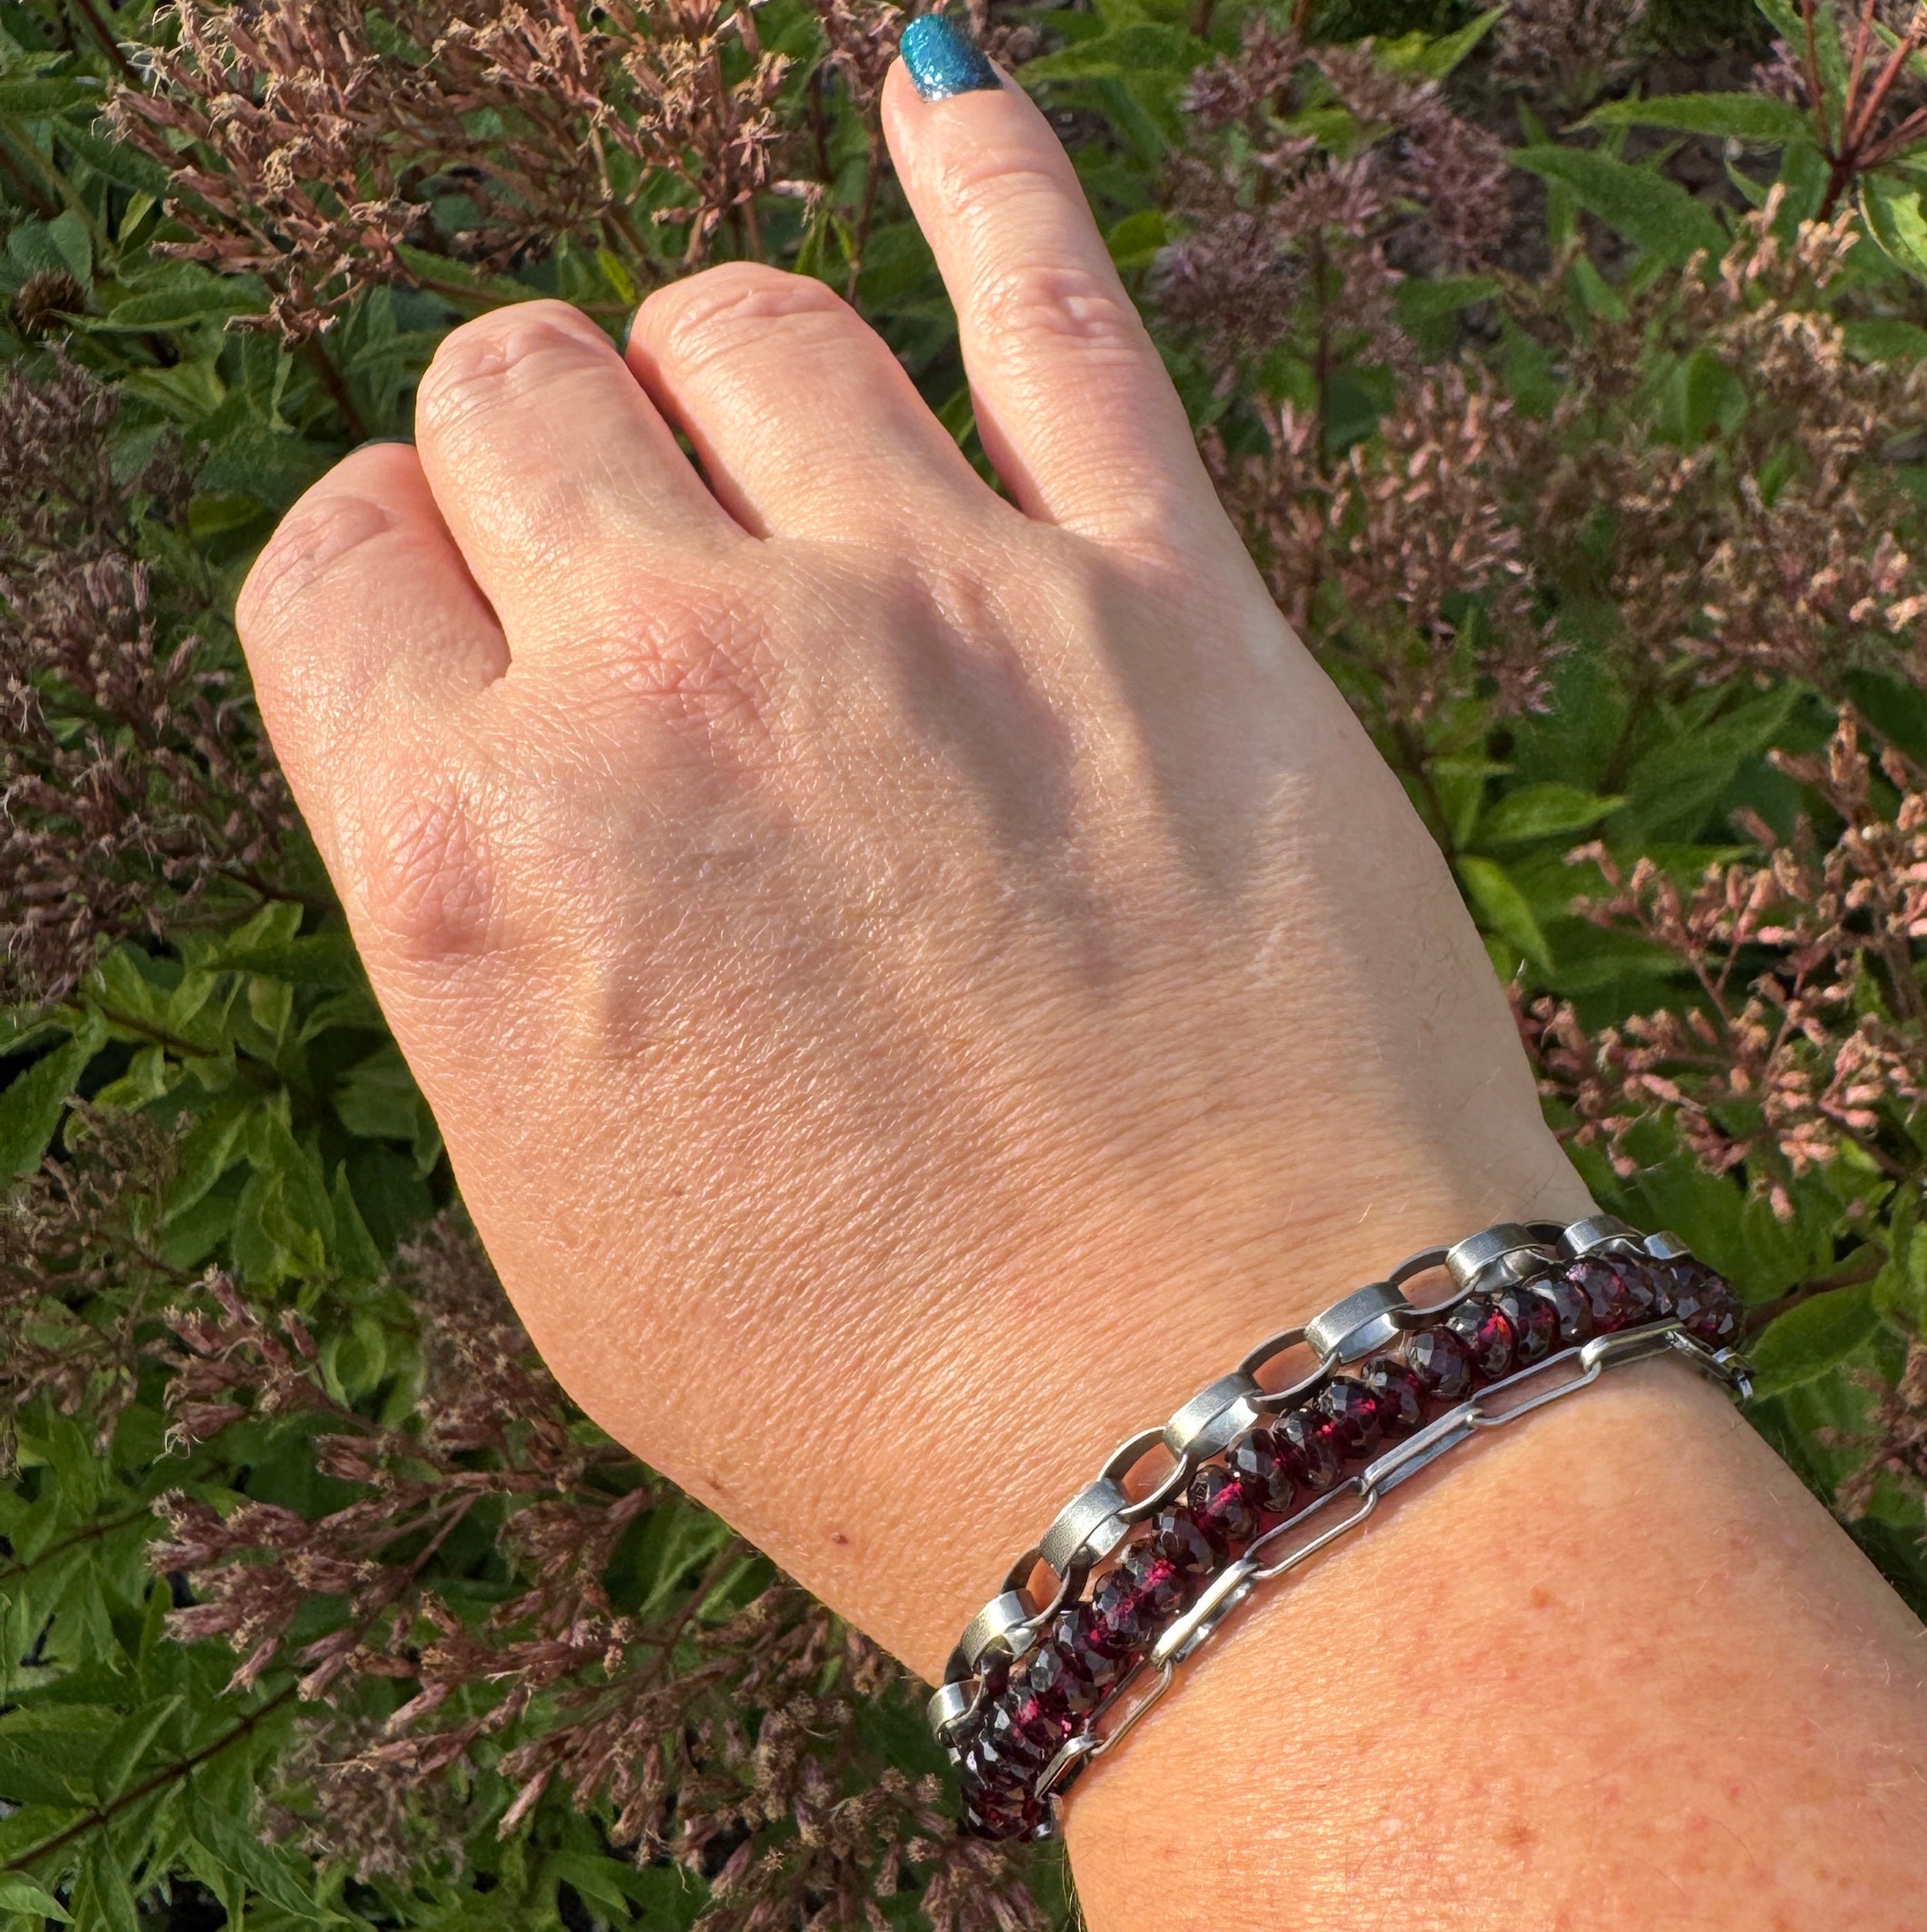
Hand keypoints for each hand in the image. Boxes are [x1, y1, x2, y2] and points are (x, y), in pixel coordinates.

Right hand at [235, 62, 1585, 1673]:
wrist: (1223, 1436)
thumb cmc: (890, 1395)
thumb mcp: (574, 1218)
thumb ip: (495, 936)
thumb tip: (497, 752)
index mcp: (481, 859)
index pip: (338, 557)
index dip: (405, 596)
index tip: (485, 655)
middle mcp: (681, 685)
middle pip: (515, 397)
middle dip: (553, 483)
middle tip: (651, 607)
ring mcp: (938, 610)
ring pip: (742, 323)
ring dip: (727, 386)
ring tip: (793, 496)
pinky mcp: (1173, 601)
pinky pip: (1054, 295)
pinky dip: (985, 169)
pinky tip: (939, 82)